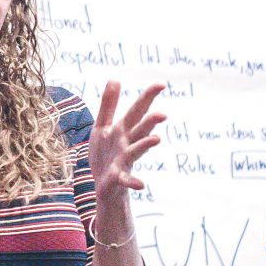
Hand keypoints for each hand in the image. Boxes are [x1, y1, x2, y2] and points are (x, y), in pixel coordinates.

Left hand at [89, 80, 165, 214]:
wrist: (103, 186)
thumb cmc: (105, 154)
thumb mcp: (102, 126)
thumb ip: (109, 105)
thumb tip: (115, 79)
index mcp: (123, 130)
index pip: (137, 110)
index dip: (147, 97)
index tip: (161, 84)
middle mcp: (127, 144)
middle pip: (140, 130)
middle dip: (150, 122)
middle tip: (162, 114)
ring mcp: (124, 161)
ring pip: (135, 151)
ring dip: (145, 145)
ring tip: (156, 140)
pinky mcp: (118, 178)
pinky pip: (126, 180)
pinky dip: (133, 182)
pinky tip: (141, 185)